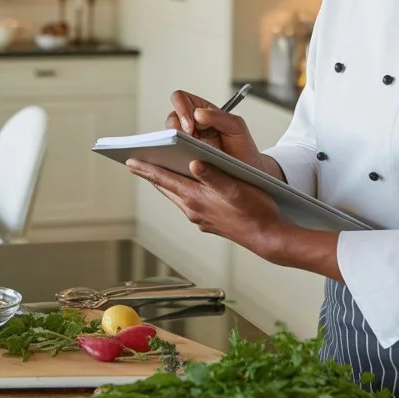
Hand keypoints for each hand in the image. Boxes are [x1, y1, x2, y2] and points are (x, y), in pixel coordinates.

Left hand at [127, 157, 285, 257]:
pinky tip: (185, 186)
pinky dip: (180, 191)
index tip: (130, 160)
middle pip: (165, 187)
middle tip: (136, 162)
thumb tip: (193, 163)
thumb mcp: (235, 188)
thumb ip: (213, 175)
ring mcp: (199, 217)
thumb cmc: (255, 211)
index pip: (163, 179)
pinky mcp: (208, 222)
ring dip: (165, 182)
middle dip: (150, 174)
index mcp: (196, 198)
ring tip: (156, 170)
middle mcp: (193, 209)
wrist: (268, 236)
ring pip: (175, 195)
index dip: (146, 168)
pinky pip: (187, 203)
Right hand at [166, 90, 269, 172]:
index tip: (190, 127)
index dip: (182, 110)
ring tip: (182, 154)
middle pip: (171, 118)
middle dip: (175, 128)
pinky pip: (169, 155)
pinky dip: (171, 157)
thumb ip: (218, 116)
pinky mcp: (181, 159)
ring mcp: (185, 142)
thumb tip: (198, 114)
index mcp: (202, 111)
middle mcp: (191, 125)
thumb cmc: (242, 147)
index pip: (181, 99)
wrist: (246, 173)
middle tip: (186, 141)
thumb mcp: (236, 126)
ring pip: (168, 137)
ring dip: (173, 143)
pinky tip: (179, 165)